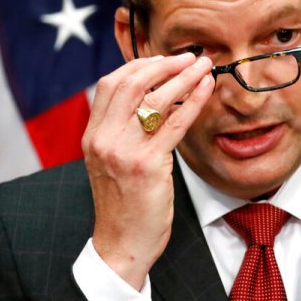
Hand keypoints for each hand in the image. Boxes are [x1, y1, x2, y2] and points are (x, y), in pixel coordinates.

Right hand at [82, 53, 213, 289]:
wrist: (121, 244)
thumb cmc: (123, 204)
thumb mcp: (111, 162)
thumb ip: (122, 131)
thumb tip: (151, 99)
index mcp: (92, 135)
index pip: (110, 84)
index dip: (138, 65)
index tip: (163, 59)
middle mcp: (103, 139)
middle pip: (130, 82)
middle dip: (162, 64)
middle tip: (188, 57)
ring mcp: (123, 151)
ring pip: (155, 98)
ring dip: (183, 77)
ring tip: (203, 66)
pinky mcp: (147, 165)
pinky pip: (175, 123)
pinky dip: (194, 101)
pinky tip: (208, 89)